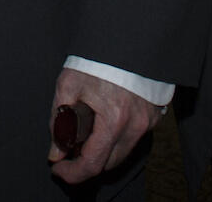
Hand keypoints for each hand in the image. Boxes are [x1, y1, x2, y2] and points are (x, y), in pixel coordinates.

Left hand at [47, 67, 162, 184]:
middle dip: (86, 161)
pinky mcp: (155, 116)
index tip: (59, 168)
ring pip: (122, 153)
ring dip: (103, 151)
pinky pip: (134, 138)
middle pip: (108, 163)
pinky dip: (118, 138)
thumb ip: (59, 121)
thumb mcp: (68, 84)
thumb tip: (56, 151)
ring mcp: (148, 121)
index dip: (72, 173)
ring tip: (87, 132)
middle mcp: (136, 125)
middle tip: (70, 146)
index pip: (92, 164)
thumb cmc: (97, 59)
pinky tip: (105, 121)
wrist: (127, 38)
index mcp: (114, 120)